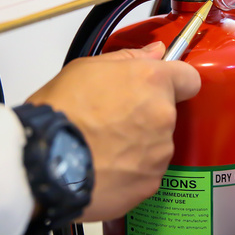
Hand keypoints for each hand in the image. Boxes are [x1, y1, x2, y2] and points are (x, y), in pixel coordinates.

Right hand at [25, 41, 200, 220]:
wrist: (45, 162)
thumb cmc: (61, 112)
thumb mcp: (86, 69)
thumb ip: (128, 58)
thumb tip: (155, 52)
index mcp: (152, 81)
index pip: (189, 78)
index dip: (175, 82)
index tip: (159, 88)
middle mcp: (163, 116)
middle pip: (167, 113)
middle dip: (146, 115)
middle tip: (111, 120)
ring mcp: (160, 152)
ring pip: (157, 144)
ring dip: (138, 144)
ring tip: (103, 147)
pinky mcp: (150, 182)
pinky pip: (146, 172)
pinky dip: (130, 171)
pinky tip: (104, 168)